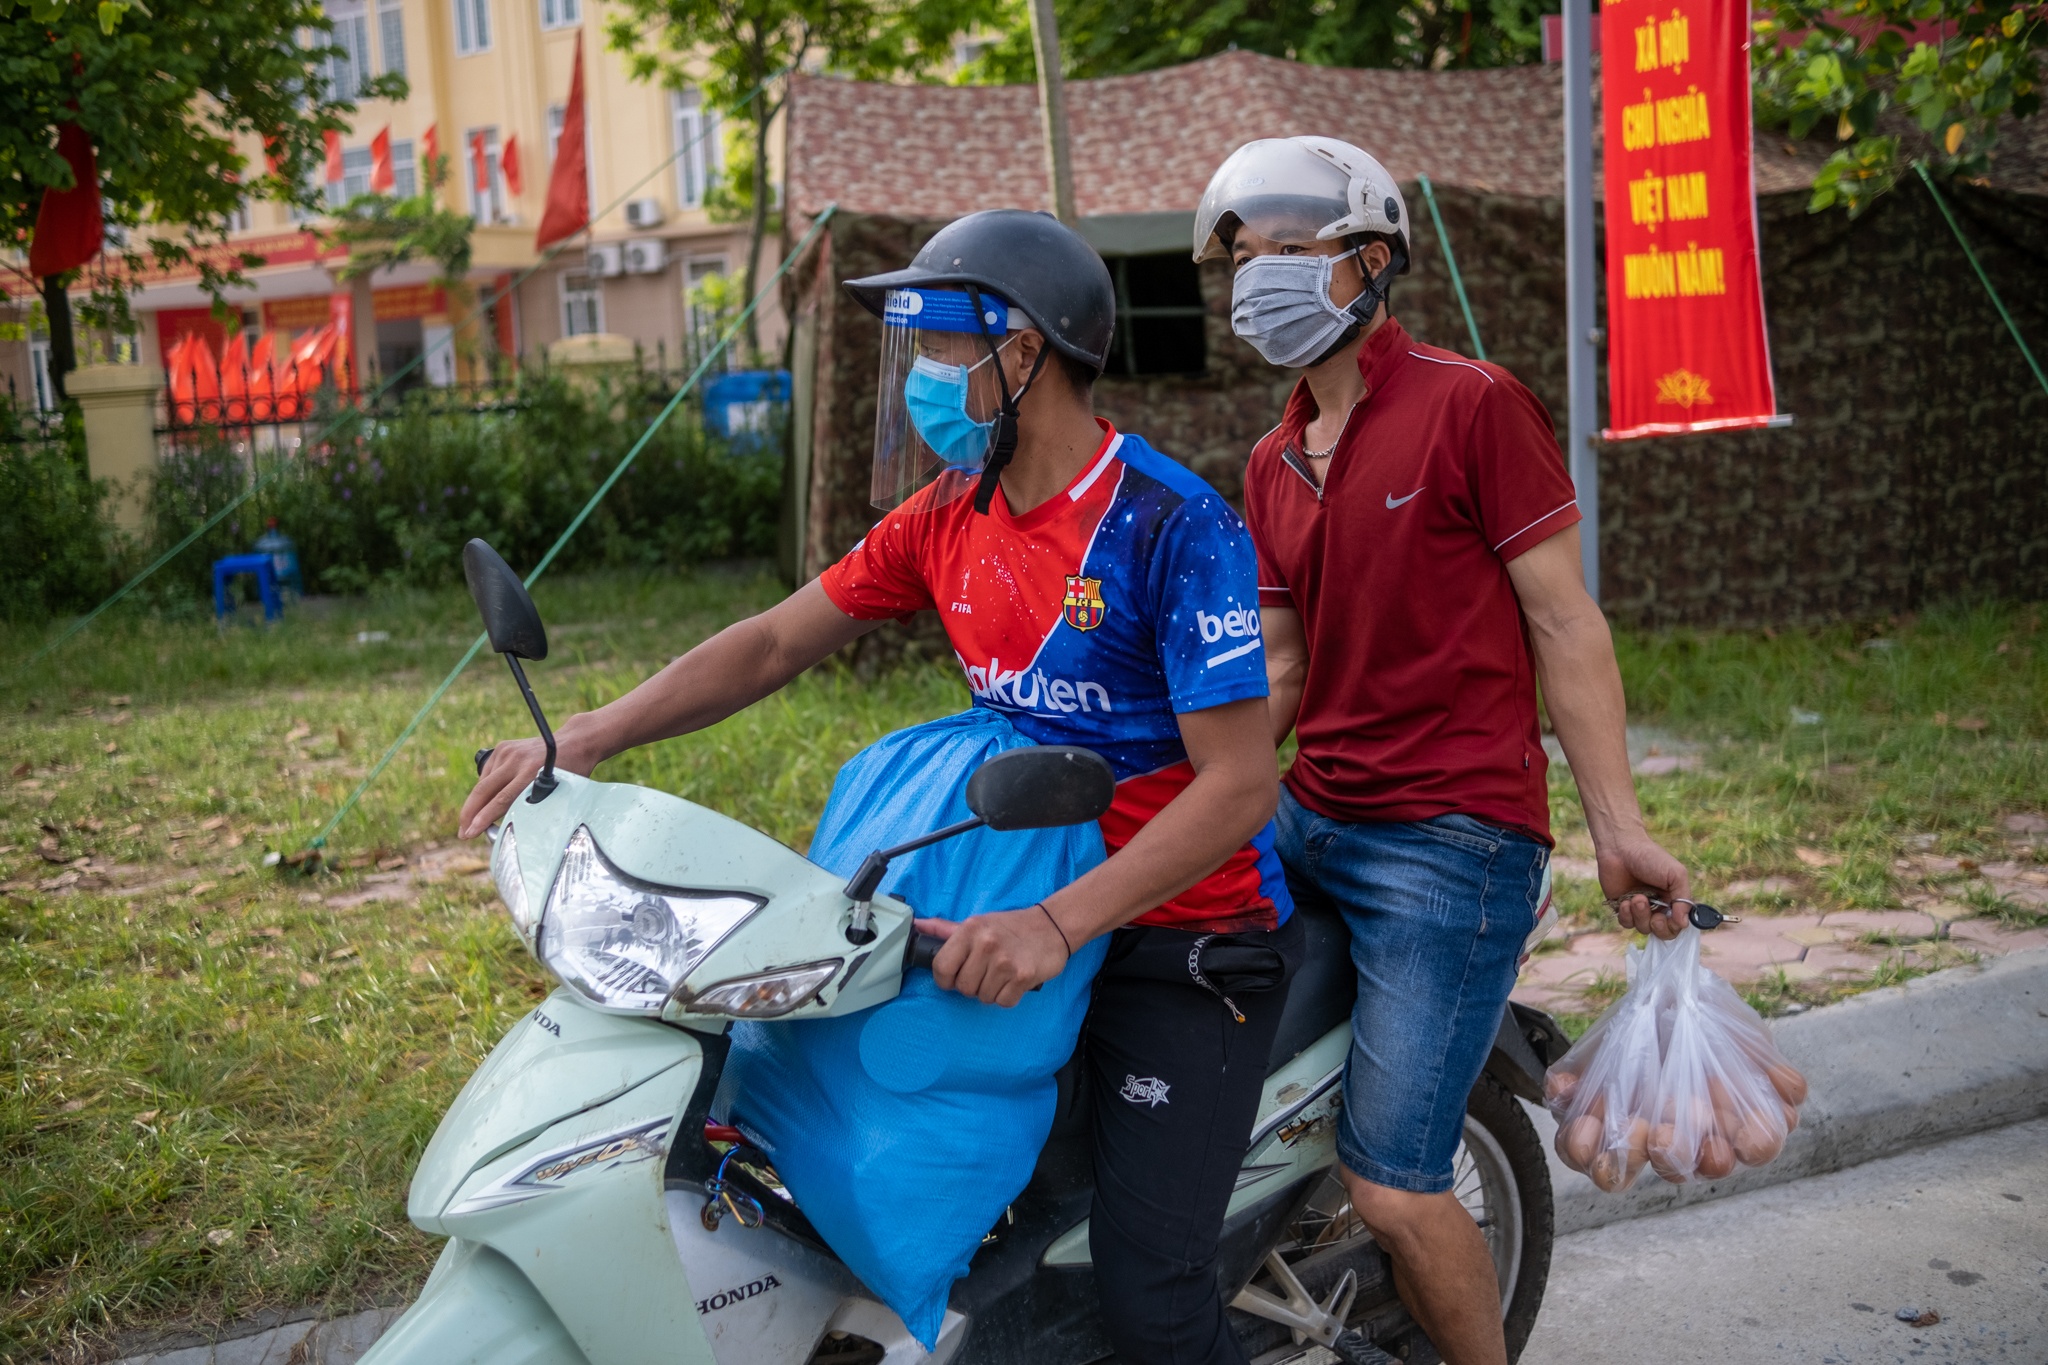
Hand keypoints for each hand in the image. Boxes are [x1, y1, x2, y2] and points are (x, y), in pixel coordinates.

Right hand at [457, 722, 600, 838]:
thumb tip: (511, 828)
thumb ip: (534, 807)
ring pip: (483, 783)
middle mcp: (517, 761)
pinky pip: (487, 773)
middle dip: (469, 814)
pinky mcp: (503, 748)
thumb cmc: (570, 774)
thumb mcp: (558, 793)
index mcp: (532, 774)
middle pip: (484, 791)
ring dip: (476, 803)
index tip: (471, 832)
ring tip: (472, 821)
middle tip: (463, 833)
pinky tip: (485, 800)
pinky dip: (484, 788)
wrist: (574, 742)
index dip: (484, 819)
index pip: (501, 801)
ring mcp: (507, 752)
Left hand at [914, 907, 1070, 1007]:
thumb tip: (917, 925)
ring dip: (991, 991)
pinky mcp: (1023, 976)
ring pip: (983, 997)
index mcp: (970, 930)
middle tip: (985, 972)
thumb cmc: (1010, 927)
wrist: (1052, 926)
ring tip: (1001, 974)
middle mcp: (986, 944)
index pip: (941, 967)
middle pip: (963, 987)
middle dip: (972, 985)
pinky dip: (1008, 996)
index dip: (945, 979)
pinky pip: (1003, 1002)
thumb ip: (946, 928)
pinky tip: (1014, 980)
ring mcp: (1005, 962)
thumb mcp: (978, 922)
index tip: (954, 977)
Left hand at [1597, 829, 1691, 939]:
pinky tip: (1625, 901)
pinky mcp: (1622, 908)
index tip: (1670, 918)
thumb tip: (1684, 924)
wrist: (1620, 848)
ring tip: (1637, 897)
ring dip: (1641, 915)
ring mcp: (1639, 908)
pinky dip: (1626, 915)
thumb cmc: (1651, 857)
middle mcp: (1658, 906)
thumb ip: (1683, 899)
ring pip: (1643, 928)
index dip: (1675, 927)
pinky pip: (1626, 923)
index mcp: (1674, 899)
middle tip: (1655, 916)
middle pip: (1663, 932)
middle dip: (1659, 927)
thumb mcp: (1675, 875)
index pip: (1679, 924)